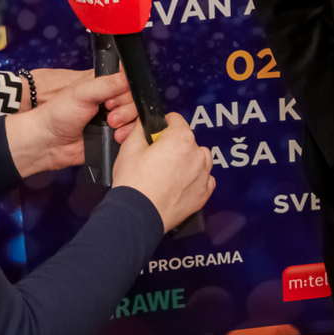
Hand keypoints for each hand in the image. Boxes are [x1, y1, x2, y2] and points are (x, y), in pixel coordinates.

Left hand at [4, 71, 139, 175]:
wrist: (49, 143)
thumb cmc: (57, 114)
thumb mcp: (82, 92)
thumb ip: (107, 83)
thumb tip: (128, 77)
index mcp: (102, 86)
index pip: (128, 82)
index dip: (127, 90)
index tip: (112, 97)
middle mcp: (109, 101)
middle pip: (135, 101)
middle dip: (126, 108)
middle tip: (109, 112)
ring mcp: (112, 119)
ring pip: (135, 118)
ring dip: (128, 123)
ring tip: (110, 125)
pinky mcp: (112, 135)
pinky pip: (130, 135)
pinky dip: (127, 136)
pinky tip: (115, 136)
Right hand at [113, 112, 213, 231]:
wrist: (137, 215)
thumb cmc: (134, 185)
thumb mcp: (129, 147)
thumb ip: (141, 129)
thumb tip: (145, 123)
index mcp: (181, 139)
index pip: (176, 120)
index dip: (163, 124)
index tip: (158, 131)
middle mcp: (197, 154)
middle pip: (187, 140)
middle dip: (173, 144)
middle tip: (156, 156)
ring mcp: (203, 175)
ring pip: (199, 158)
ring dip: (187, 159)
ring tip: (168, 170)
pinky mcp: (203, 194)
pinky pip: (204, 179)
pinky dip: (194, 178)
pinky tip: (178, 183)